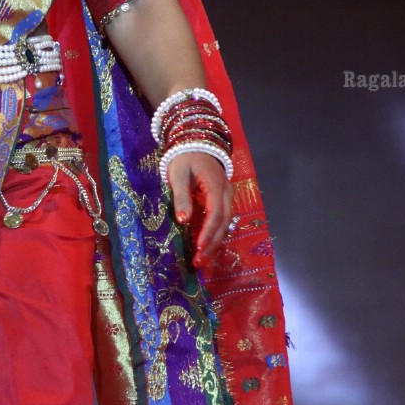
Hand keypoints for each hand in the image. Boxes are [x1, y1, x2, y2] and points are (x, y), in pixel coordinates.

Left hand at [165, 152, 232, 268]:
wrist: (196, 143)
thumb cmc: (184, 158)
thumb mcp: (178, 174)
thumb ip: (181, 196)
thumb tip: (183, 220)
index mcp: (216, 185)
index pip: (215, 213)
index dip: (208, 232)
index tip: (199, 248)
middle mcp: (226, 193)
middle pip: (224, 222)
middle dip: (213, 243)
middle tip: (200, 262)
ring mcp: (227, 196)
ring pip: (226, 223)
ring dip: (215, 242)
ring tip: (202, 260)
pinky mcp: (223, 200)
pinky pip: (223, 220)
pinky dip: (215, 234)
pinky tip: (206, 246)